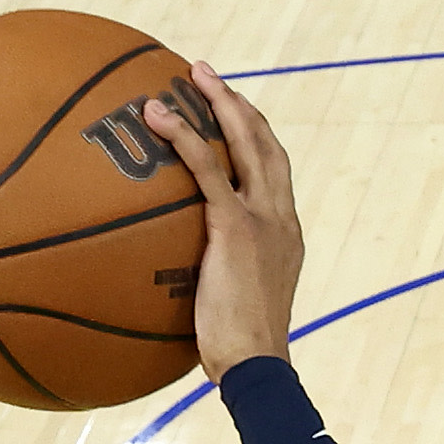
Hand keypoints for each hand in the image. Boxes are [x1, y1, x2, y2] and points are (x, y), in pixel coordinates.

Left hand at [145, 62, 300, 378]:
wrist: (257, 367)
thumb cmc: (241, 355)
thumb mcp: (234, 309)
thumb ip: (218, 283)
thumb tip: (181, 286)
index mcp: (286, 235)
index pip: (274, 173)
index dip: (256, 137)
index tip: (233, 113)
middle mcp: (280, 218)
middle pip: (266, 145)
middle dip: (239, 105)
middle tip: (209, 76)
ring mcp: (262, 219)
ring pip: (245, 143)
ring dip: (219, 103)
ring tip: (190, 76)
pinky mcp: (235, 227)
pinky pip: (207, 168)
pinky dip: (184, 136)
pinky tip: (157, 116)